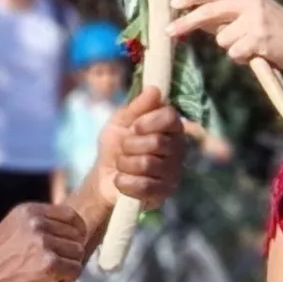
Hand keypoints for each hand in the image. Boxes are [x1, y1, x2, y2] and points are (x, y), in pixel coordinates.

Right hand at [0, 202, 89, 281]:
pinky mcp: (50, 264)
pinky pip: (75, 270)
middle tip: (54, 269)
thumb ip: (35, 223)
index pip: (70, 214)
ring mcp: (44, 243)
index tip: (72, 247)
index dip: (77, 232)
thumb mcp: (10, 230)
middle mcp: (37, 223)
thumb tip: (68, 225)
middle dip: (70, 254)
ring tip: (50, 279)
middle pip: (76, 235)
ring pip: (78, 253)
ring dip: (68, 269)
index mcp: (28, 211)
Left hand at [99, 89, 185, 207]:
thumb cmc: (116, 145)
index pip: (171, 117)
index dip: (149, 121)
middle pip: (157, 142)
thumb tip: (154, 89)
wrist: (104, 177)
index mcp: (170, 127)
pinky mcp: (165, 193)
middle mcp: (178, 148)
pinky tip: (122, 181)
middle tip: (124, 149)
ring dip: (125, 164)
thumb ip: (137, 106)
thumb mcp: (120, 121)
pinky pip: (143, 186)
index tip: (135, 126)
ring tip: (122, 165)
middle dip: (130, 146)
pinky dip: (124, 182)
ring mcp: (174, 172)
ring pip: (147, 164)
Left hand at [166, 0, 282, 74]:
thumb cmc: (279, 30)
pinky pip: (234, 54)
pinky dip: (243, 58)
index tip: (172, 3)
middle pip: (208, 12)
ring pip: (222, 40)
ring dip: (232, 48)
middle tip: (168, 31)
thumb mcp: (255, 13)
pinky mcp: (258, 40)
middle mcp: (249, 2)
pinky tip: (259, 53)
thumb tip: (198, 20)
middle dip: (186, 23)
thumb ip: (229, 14)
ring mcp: (254, 21)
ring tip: (252, 46)